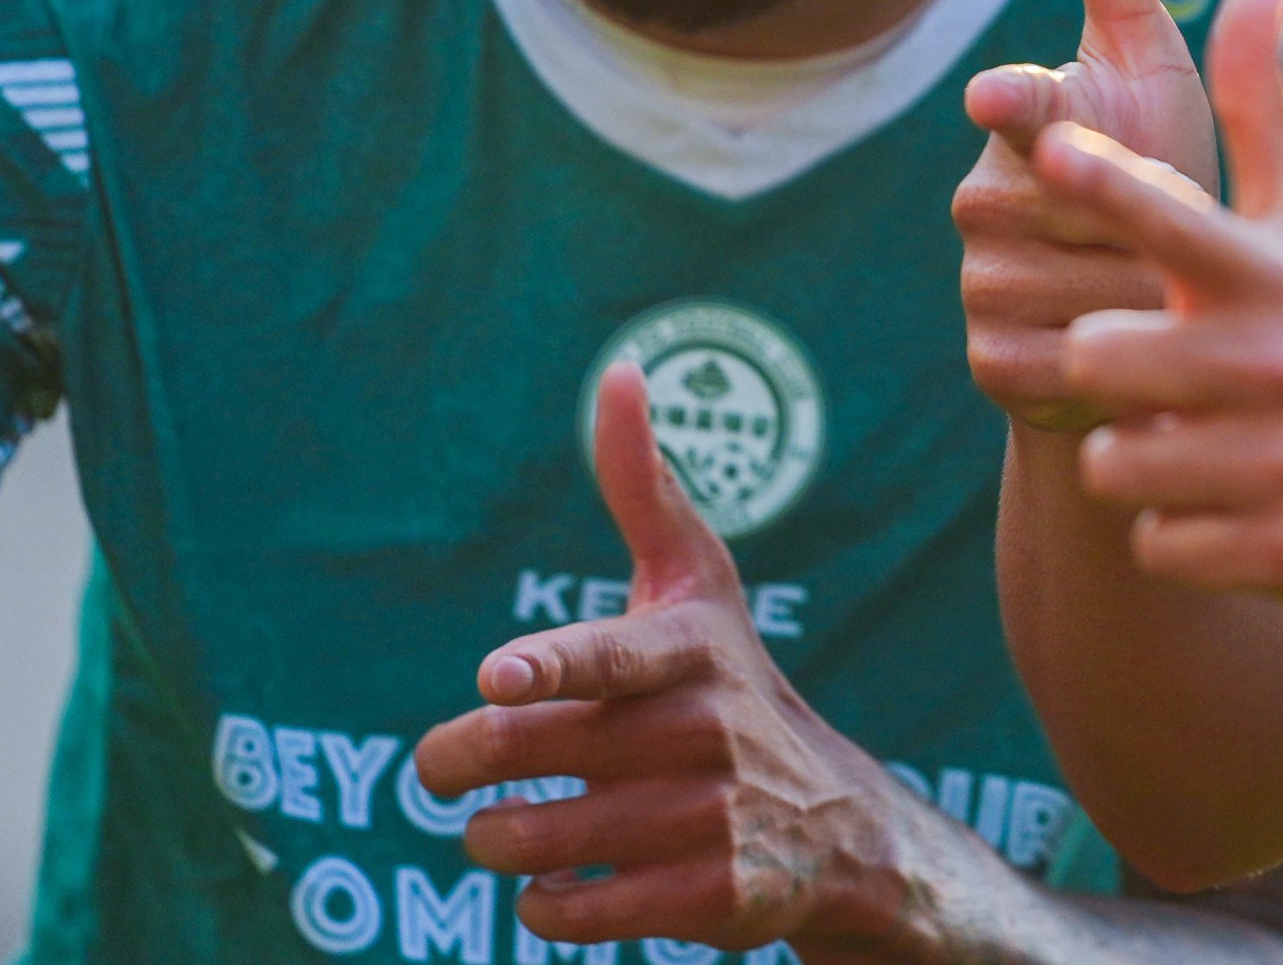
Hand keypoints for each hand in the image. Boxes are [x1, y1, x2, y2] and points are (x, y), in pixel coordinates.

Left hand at [414, 364, 982, 956]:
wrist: (833, 823)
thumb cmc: (727, 683)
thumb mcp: (697, 587)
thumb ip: (643, 489)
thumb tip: (621, 371)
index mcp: (688, 651)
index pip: (608, 658)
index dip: (549, 668)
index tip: (497, 678)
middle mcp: (703, 733)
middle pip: (527, 754)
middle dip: (458, 762)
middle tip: (448, 764)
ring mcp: (708, 821)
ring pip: (532, 840)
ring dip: (496, 838)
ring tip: (512, 824)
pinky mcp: (708, 899)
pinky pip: (569, 913)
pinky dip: (543, 905)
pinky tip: (561, 881)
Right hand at [960, 0, 1225, 432]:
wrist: (1157, 310)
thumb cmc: (1156, 165)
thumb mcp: (1147, 63)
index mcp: (1031, 121)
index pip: (1021, 105)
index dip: (1016, 100)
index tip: (1002, 94)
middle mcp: (985, 195)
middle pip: (1080, 211)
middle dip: (1147, 226)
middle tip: (1171, 232)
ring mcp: (980, 280)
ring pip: (1081, 289)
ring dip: (1142, 294)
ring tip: (1155, 289)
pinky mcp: (991, 360)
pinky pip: (1064, 360)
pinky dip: (1117, 362)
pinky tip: (1129, 351)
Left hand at [1036, 0, 1282, 607]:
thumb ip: (1261, 102)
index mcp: (1272, 275)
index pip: (1172, 217)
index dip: (1105, 183)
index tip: (1049, 150)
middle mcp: (1281, 363)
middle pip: (1100, 362)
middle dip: (1110, 371)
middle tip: (1158, 371)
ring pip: (1120, 464)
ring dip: (1144, 459)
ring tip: (1201, 439)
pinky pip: (1158, 546)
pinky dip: (1179, 533)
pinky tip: (1231, 503)